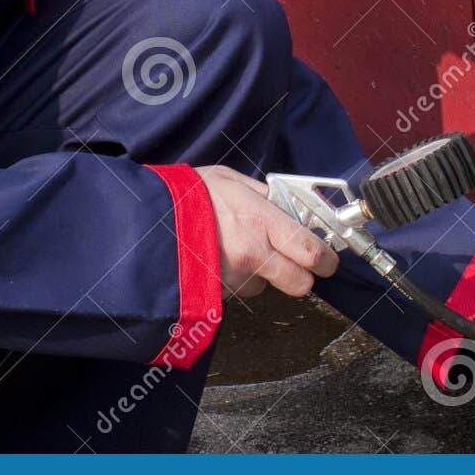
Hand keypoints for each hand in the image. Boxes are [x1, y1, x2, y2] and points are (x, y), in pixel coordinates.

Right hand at [195, 165, 338, 297]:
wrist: (145, 220)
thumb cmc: (188, 195)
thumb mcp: (232, 180)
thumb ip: (264, 194)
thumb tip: (288, 204)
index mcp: (263, 222)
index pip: (312, 252)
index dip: (327, 260)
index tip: (329, 259)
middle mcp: (253, 254)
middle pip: (300, 284)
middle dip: (302, 275)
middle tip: (294, 261)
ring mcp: (234, 278)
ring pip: (266, 287)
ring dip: (263, 275)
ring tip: (239, 250)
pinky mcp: (217, 294)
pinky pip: (239, 290)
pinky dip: (237, 279)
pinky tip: (221, 259)